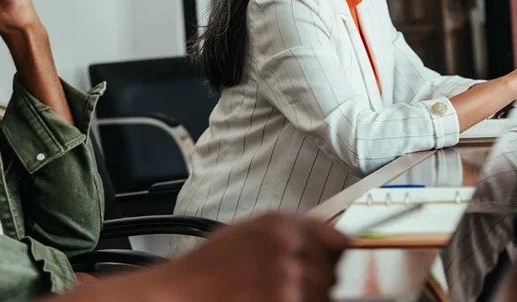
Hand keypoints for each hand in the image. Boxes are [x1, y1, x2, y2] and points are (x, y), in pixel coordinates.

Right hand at [148, 215, 347, 301]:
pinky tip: (270, 301)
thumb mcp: (249, 232)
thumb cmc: (208, 266)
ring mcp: (285, 277)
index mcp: (281, 223)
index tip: (338, 267)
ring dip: (308, 301)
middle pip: (332, 273)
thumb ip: (291, 233)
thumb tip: (333, 244)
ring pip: (323, 296)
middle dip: (320, 285)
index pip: (337, 240)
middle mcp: (287, 245)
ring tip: (279, 297)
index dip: (338, 258)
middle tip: (294, 290)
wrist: (178, 292)